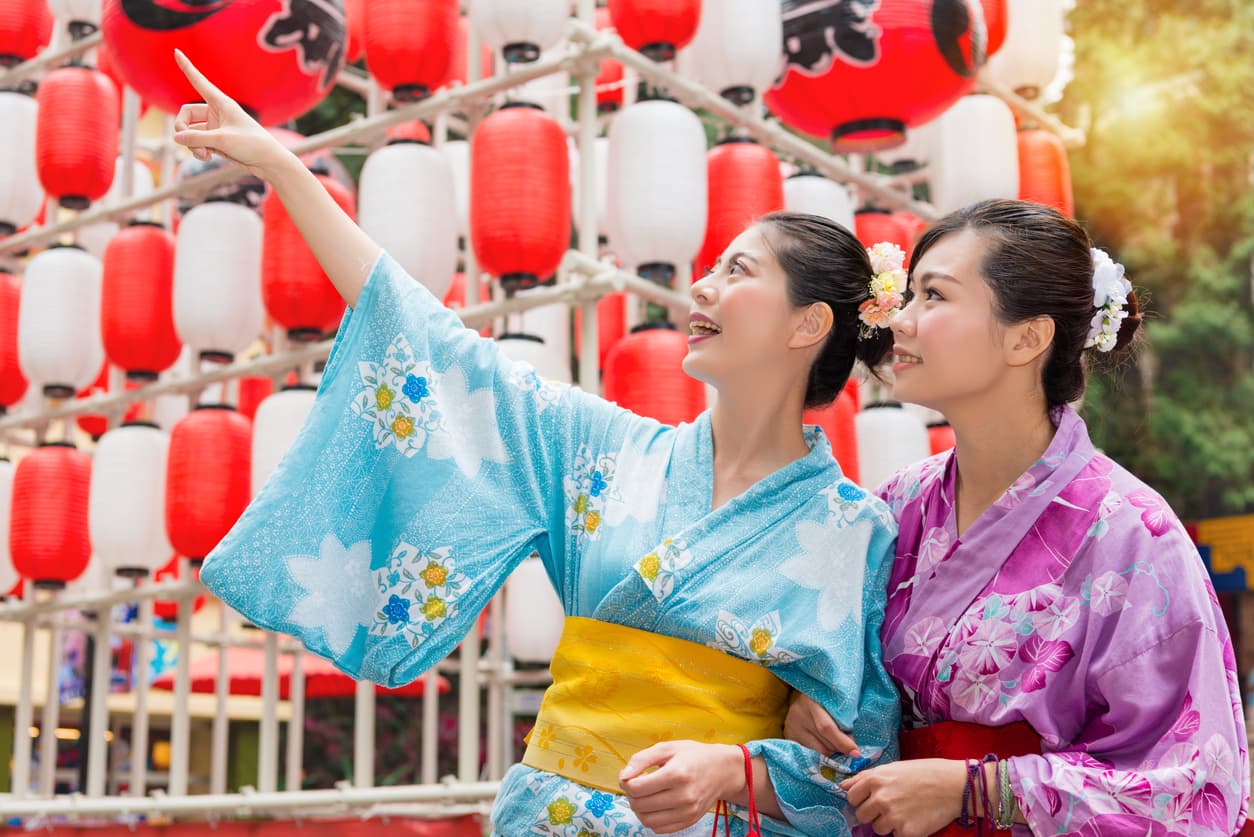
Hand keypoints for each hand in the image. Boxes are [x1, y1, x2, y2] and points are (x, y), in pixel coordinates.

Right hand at [170, 49, 289, 177]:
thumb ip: (196, 139)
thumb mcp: (222, 141)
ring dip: (192, 144)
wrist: (269, 162)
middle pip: (186, 115)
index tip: (177, 51)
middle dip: (182, 129)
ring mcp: (215, 127)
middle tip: (186, 141)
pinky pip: (197, 143)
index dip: (187, 67)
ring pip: (190, 132)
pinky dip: (198, 150)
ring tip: (203, 154)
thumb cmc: (252, 146)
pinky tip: (206, 157)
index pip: (199, 82)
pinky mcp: (216, 141)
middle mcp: (217, 112)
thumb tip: (175, 138)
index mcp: (222, 103)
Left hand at [619, 741, 742, 833]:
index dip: (626, 782)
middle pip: (640, 805)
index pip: (637, 788)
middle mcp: (683, 796)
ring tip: (644, 796)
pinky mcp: (689, 821)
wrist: (723, 770)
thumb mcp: (667, 748)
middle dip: (631, 795)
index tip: (630, 776)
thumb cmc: (693, 756)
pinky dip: (651, 819)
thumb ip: (641, 759)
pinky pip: (659, 829)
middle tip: (636, 785)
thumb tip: (623, 776)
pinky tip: (655, 805)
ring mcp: (687, 812)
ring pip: (647, 820)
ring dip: (639, 809)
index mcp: (676, 774)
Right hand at [784, 691, 861, 757]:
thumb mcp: (836, 701)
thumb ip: (845, 719)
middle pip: (823, 743)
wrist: (805, 686)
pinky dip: (820, 752)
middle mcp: (798, 714)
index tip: (856, 752)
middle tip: (849, 749)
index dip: (843, 742)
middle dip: (840, 749)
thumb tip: (854, 748)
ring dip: (831, 752)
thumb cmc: (827, 695)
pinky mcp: (788, 735)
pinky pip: (809, 752)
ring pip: (817, 751)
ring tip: (836, 744)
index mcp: (812, 701)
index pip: (827, 728)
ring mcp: (791, 726)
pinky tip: (825, 745)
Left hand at [840, 758, 966, 836]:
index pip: (852, 798)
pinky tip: (915, 819)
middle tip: (891, 806)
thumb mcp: (893, 768)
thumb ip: (865, 777)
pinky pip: (895, 836)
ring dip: (888, 823)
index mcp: (875, 779)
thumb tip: (843, 786)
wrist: (954, 785)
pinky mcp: (906, 832)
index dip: (862, 799)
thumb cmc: (924, 773)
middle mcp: (880, 799)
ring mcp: (893, 817)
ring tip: (905, 811)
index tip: (872, 799)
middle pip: (862, 816)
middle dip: (873, 813)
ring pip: (878, 829)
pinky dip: (904, 831)